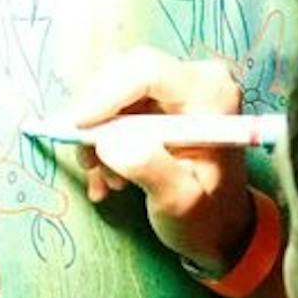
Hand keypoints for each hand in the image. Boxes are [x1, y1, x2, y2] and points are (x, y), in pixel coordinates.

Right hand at [70, 46, 253, 273]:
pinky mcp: (161, 99)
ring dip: (98, 135)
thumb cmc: (207, 216)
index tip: (78, 127)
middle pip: (123, 73)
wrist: (219, 226)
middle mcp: (197, 79)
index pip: (147, 70)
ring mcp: (178, 86)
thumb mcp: (180, 201)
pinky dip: (102, 139)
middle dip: (98, 119)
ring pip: (112, 89)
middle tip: (90, 165)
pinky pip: (114, 105)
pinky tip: (107, 175)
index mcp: (211, 94)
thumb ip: (149, 168)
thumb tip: (109, 139)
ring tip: (107, 179)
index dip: (105, 94)